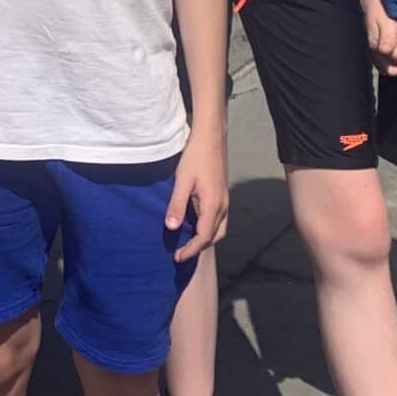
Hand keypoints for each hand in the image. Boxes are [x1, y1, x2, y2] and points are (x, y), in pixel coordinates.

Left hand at [167, 127, 228, 262]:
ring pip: (219, 229)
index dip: (190, 250)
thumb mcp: (182, 181)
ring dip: (205, 239)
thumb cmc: (195, 157)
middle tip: (181, 252)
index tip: (177, 258)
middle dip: (199, 248)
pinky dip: (208, 228)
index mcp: (213, 206)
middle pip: (214, 236)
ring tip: (188, 242)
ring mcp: (225, 200)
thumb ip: (177, 205)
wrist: (211, 137)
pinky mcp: (222, 194)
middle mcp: (223, 206)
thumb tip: (171, 228)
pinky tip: (195, 224)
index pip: (203, 238)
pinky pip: (218, 219)